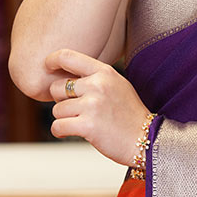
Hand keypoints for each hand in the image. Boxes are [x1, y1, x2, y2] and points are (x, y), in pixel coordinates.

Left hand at [47, 48, 150, 166]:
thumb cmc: (129, 115)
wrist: (148, 140)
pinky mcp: (88, 126)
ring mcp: (93, 105)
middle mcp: (98, 85)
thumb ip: (94, 77)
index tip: (48, 66)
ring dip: (64, 119)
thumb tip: (62, 72)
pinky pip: (57, 126)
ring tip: (82, 123)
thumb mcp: (117, 85)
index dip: (52, 60)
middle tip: (77, 110)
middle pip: (56, 87)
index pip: (68, 57)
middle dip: (61, 100)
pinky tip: (69, 132)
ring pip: (57, 110)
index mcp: (105, 72)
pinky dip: (60, 131)